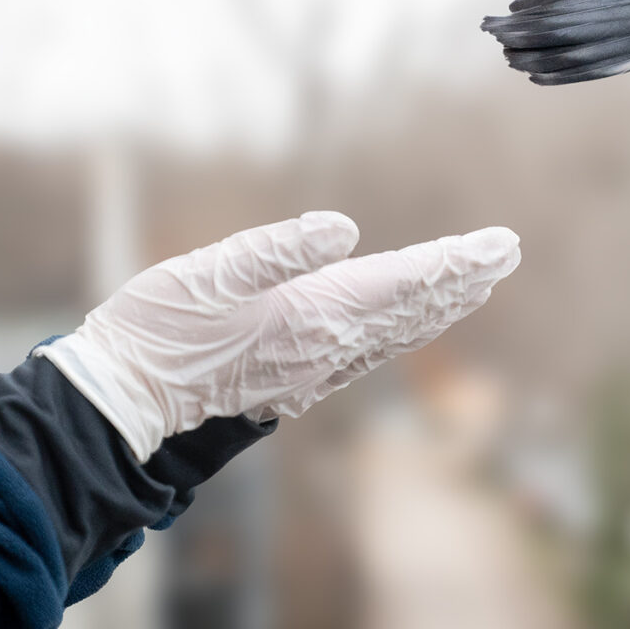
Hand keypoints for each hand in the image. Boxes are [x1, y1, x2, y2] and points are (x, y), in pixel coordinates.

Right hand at [36, 212, 520, 460]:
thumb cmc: (158, 327)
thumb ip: (279, 250)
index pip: (405, 283)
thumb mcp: (211, 273)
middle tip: (507, 252)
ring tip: (473, 282)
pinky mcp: (290, 378)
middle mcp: (326, 347)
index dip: (456, 262)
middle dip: (463, 280)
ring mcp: (311, 369)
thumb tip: (344, 229)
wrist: (122, 399)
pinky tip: (402, 325)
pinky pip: (366, 352)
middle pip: (413, 311)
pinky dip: (400, 330)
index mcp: (315, 314)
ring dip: (440, 306)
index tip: (502, 244)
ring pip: (395, 334)